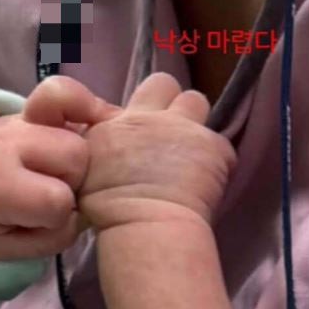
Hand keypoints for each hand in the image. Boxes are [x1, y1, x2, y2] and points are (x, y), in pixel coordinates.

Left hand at [0, 77, 118, 259]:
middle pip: (75, 156)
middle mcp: (8, 141)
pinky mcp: (34, 107)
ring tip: (57, 172)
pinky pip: (66, 93)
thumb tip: (84, 212)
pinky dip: (80, 108)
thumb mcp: (7, 250)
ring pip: (80, 135)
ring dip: (77, 159)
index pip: (56, 200)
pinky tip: (81, 127)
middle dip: (73, 183)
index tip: (40, 221)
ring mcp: (22, 119)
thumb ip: (51, 239)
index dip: (57, 218)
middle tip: (52, 193)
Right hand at [79, 73, 235, 230]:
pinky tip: (210, 182)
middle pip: (163, 83)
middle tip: (170, 132)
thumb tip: (108, 149)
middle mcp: (151, 117)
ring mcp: (185, 128)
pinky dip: (219, 162)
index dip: (138, 113)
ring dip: (195, 122)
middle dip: (168, 102)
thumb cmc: (110, 213)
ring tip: (193, 151)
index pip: (126, 100)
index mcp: (116, 124)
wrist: (146, 225)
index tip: (140, 133)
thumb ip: (100, 150)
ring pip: (197, 100)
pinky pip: (222, 146)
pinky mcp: (215, 147)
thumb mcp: (85, 173)